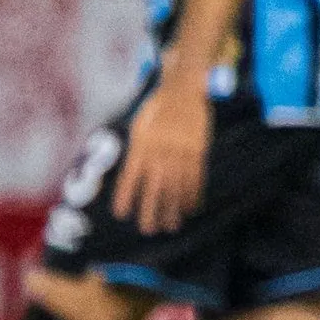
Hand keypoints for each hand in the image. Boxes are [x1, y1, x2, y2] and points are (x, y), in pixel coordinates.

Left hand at [113, 78, 210, 235]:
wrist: (183, 90)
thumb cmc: (157, 109)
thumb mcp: (140, 126)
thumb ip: (138, 151)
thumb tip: (134, 177)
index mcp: (141, 145)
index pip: (130, 177)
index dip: (125, 196)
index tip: (121, 214)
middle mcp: (160, 151)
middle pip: (154, 187)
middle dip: (151, 210)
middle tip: (149, 230)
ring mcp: (180, 151)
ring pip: (176, 186)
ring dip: (173, 208)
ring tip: (171, 226)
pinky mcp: (198, 150)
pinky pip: (195, 177)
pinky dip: (193, 194)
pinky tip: (191, 208)